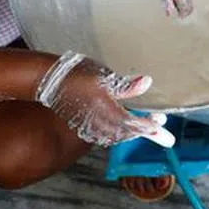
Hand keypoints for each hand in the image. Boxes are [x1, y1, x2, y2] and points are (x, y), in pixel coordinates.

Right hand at [35, 51, 174, 147]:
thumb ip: (126, 85)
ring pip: (114, 135)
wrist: (47, 80)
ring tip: (145, 128)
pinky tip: (121, 126)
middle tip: (158, 127)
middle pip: (124, 133)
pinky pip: (104, 133)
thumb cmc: (76, 74)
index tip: (160, 124)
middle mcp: (97, 123)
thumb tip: (147, 82)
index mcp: (105, 111)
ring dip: (130, 132)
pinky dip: (117, 132)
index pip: (132, 123)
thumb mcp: (104, 76)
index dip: (147, 125)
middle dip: (142, 130)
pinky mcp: (82, 124)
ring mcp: (88, 126)